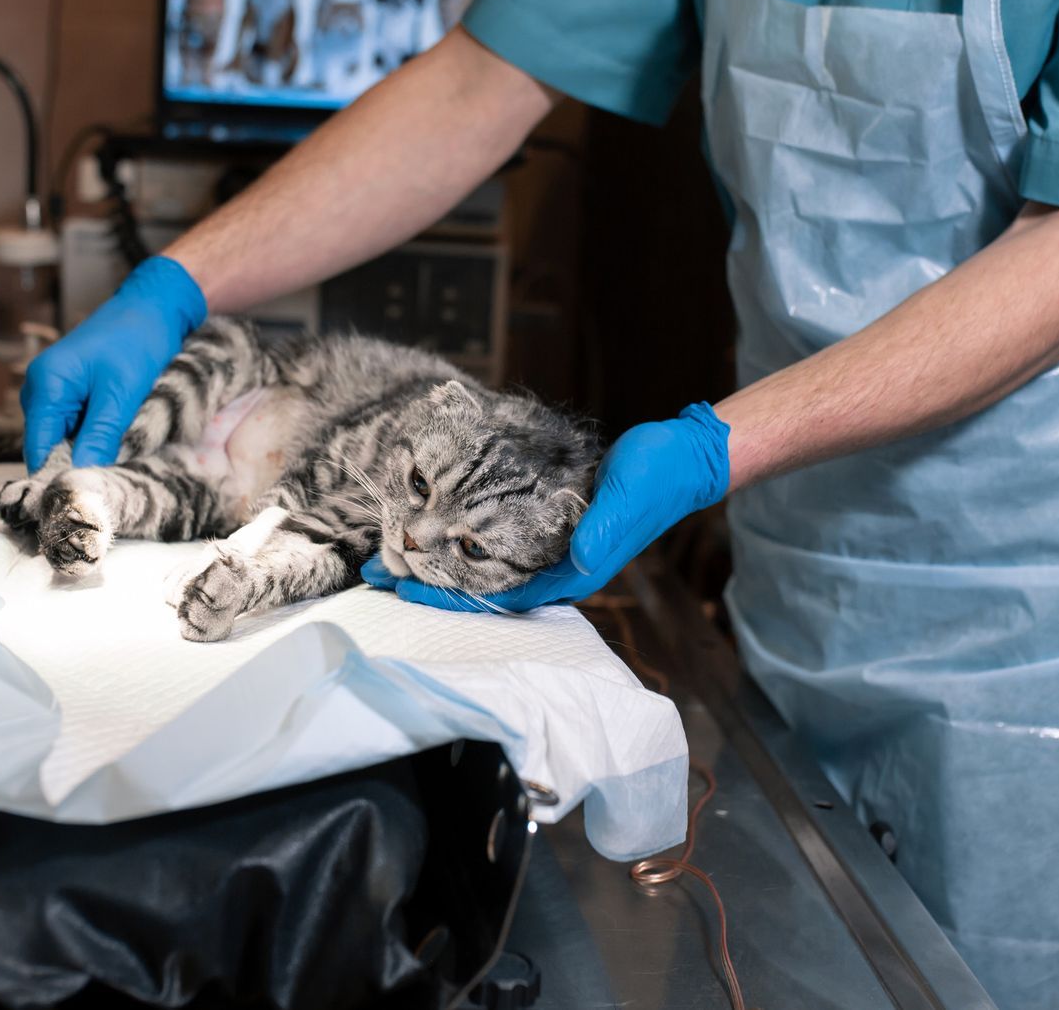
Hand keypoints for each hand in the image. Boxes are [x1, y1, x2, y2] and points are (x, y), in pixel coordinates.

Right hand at [21, 257, 206, 470]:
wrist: (153, 306)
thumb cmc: (138, 341)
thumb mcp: (123, 393)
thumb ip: (100, 435)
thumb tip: (83, 475)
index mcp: (45, 386)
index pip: (39, 449)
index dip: (57, 477)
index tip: (80, 504)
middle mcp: (40, 390)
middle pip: (48, 446)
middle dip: (73, 466)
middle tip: (103, 489)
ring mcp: (54, 391)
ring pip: (63, 439)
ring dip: (85, 452)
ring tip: (113, 467)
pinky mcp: (70, 392)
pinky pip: (74, 426)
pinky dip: (92, 437)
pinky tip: (113, 445)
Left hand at [361, 402, 730, 611]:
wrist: (682, 458)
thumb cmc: (657, 478)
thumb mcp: (628, 498)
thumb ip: (604, 530)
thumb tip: (581, 559)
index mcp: (576, 572)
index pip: (499, 599)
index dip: (449, 600)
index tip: (402, 592)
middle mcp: (560, 566)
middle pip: (484, 587)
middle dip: (431, 586)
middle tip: (377, 574)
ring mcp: (555, 546)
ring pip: (486, 563)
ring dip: (441, 561)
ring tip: (395, 552)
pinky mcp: (553, 522)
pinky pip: (499, 538)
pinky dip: (464, 535)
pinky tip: (439, 523)